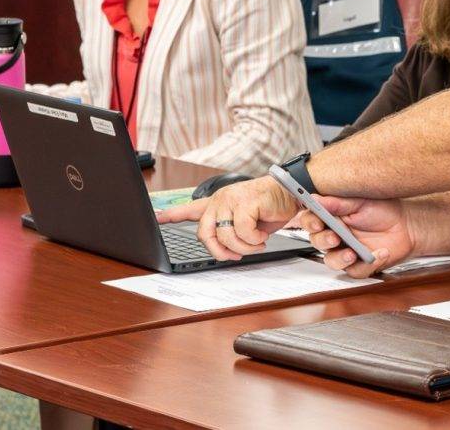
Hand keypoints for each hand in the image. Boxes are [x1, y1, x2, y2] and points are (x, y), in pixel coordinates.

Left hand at [155, 175, 297, 260]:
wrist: (293, 193)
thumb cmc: (273, 207)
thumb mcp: (249, 222)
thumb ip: (232, 232)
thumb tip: (224, 251)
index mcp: (220, 203)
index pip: (191, 208)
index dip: (172, 214)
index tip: (157, 217)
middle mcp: (221, 200)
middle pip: (205, 234)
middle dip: (220, 251)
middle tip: (235, 255)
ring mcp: (231, 199)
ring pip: (225, 236)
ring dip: (244, 246)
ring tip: (257, 242)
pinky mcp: (244, 202)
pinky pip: (242, 231)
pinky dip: (254, 239)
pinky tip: (262, 235)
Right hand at [299, 196, 417, 277]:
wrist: (407, 224)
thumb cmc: (383, 210)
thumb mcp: (361, 201)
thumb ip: (338, 203)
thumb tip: (316, 198)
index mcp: (332, 217)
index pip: (312, 221)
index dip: (311, 222)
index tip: (318, 222)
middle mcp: (336, 236)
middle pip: (317, 242)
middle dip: (324, 240)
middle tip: (335, 237)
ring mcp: (346, 251)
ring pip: (332, 261)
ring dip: (340, 258)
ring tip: (352, 252)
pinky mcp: (360, 265)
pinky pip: (357, 270)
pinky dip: (368, 264)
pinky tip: (380, 253)